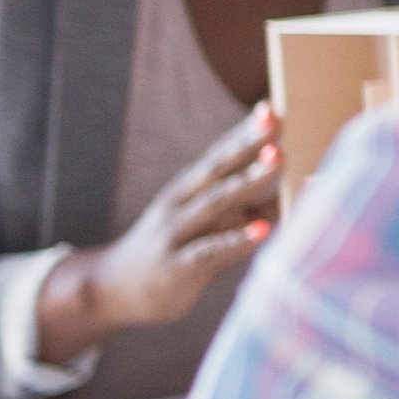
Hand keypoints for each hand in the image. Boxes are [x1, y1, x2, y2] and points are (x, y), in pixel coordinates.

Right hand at [36, 106, 277, 357]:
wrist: (113, 289)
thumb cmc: (173, 252)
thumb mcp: (203, 225)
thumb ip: (239, 210)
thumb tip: (285, 197)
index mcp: (187, 189)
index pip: (219, 155)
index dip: (244, 133)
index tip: (271, 109)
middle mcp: (179, 204)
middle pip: (217, 169)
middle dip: (247, 144)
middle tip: (275, 122)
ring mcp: (175, 234)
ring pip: (215, 202)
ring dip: (248, 180)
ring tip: (278, 161)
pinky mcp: (177, 268)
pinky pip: (210, 251)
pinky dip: (237, 239)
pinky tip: (263, 231)